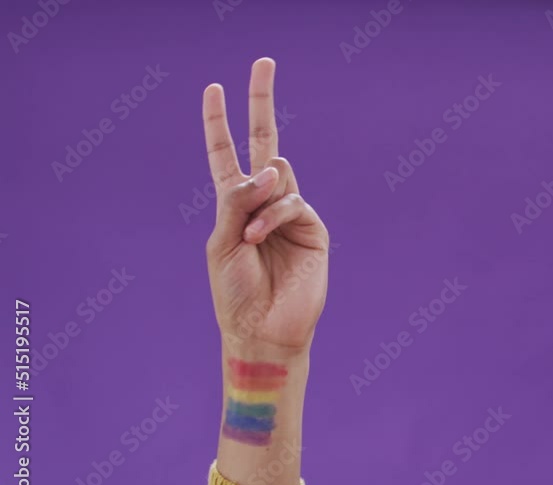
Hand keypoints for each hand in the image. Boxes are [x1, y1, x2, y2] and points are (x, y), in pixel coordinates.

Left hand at [202, 58, 328, 356]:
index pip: (226, 154)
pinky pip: (292, 202)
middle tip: (264, 60)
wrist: (263, 330)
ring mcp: (291, 213)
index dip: (219, 123)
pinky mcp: (313, 228)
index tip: (213, 89)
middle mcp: (264, 202)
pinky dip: (272, 216)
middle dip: (261, 102)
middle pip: (264, 142)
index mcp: (235, 206)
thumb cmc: (235, 293)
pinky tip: (260, 237)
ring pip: (278, 175)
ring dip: (260, 197)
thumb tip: (270, 166)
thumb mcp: (221, 243)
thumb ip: (238, 201)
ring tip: (251, 233)